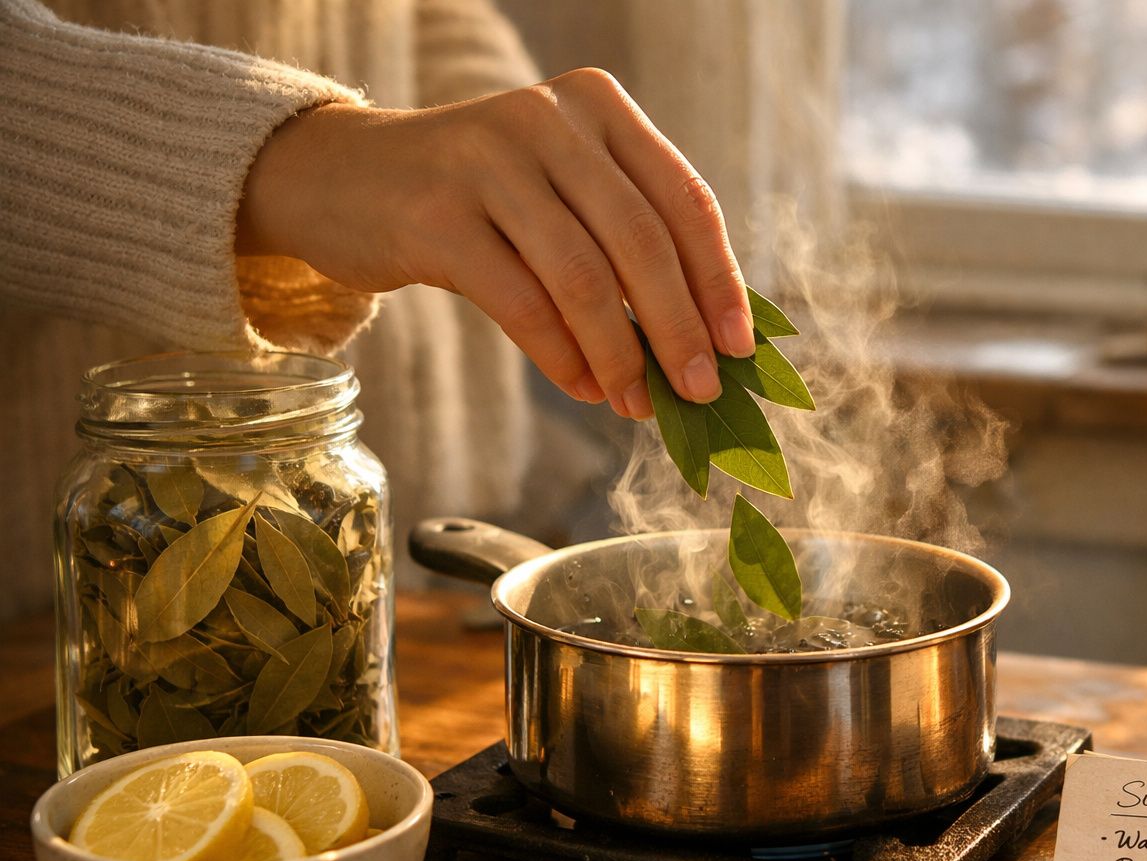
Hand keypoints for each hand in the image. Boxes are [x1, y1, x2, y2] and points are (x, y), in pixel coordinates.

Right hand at [237, 68, 756, 418]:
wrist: (342, 178)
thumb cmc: (475, 199)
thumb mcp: (559, 192)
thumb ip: (624, 242)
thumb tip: (703, 340)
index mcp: (597, 107)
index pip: (685, 199)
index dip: (720, 280)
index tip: (741, 348)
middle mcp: (548, 119)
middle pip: (643, 242)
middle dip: (679, 330)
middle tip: (699, 392)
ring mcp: (487, 161)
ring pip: (585, 278)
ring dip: (621, 356)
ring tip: (636, 403)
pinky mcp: (436, 214)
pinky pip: (522, 301)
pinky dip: (561, 355)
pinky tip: (582, 385)